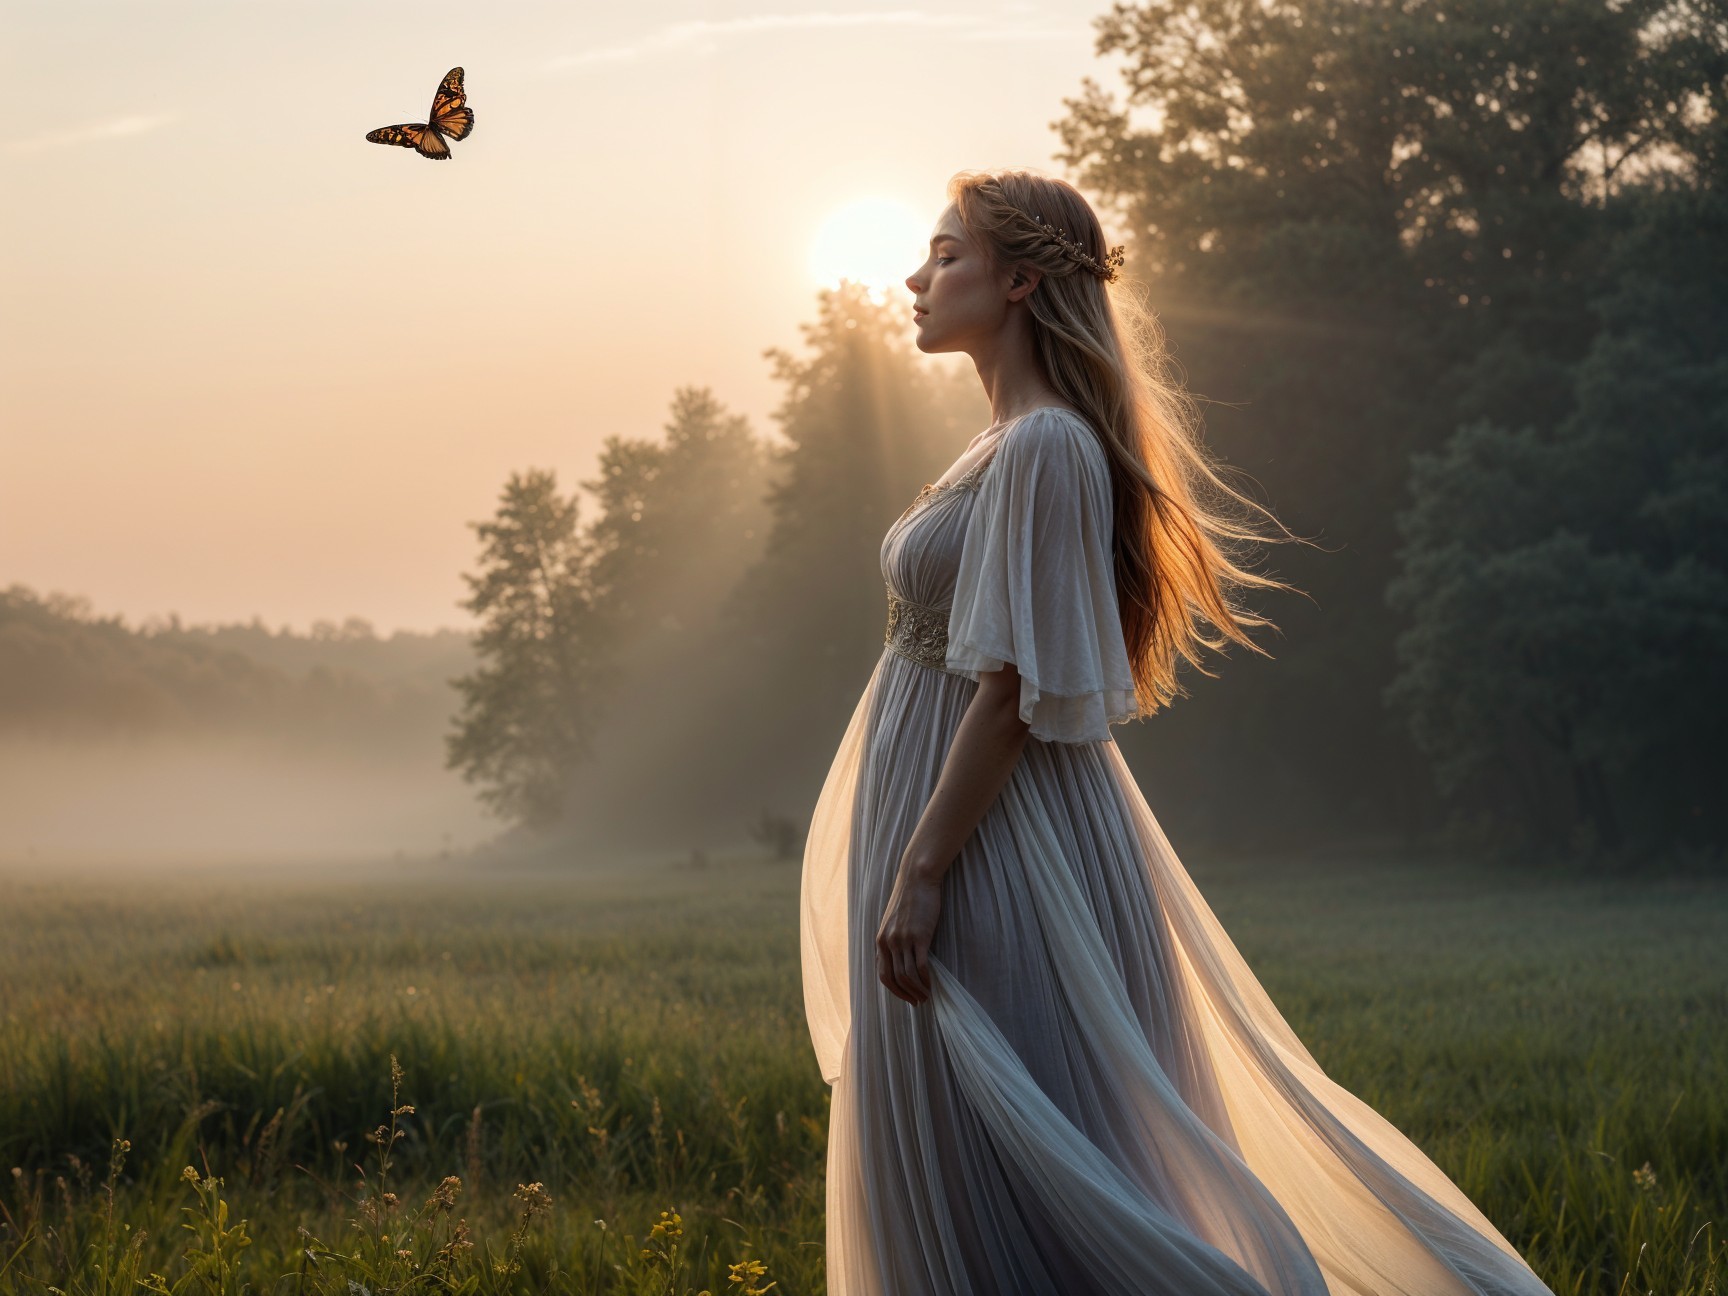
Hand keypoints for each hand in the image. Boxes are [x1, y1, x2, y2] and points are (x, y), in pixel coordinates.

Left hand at [876, 861, 943, 1004]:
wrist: (917, 877)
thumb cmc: (909, 898)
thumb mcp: (894, 921)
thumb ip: (893, 939)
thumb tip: (900, 958)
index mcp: (880, 940)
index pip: (883, 974)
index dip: (894, 991)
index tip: (906, 998)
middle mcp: (888, 942)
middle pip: (894, 979)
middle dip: (906, 995)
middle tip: (918, 1002)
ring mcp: (903, 939)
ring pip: (908, 975)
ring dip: (918, 990)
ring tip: (927, 996)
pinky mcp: (919, 936)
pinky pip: (921, 966)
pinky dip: (926, 980)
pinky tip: (932, 985)